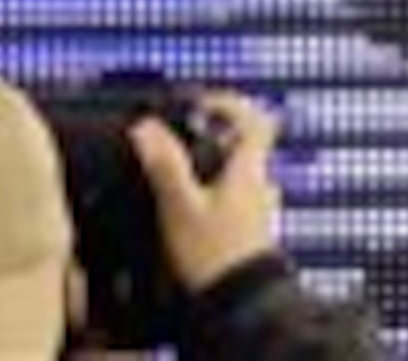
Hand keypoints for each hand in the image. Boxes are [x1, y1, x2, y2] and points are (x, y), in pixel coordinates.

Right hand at [129, 91, 281, 295]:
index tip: (201, 104)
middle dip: (214, 138)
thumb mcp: (181, 206)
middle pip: (246, 146)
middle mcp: (260, 185)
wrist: (238, 302)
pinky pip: (234, 202)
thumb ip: (164, 166)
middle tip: (182, 140)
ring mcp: (258, 209)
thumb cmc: (214, 256)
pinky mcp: (249, 233)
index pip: (256, 119)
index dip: (231, 105)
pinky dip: (213, 197)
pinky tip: (189, 213)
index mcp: (250, 170)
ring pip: (239, 175)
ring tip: (177, 178)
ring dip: (212, 169)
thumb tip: (146, 128)